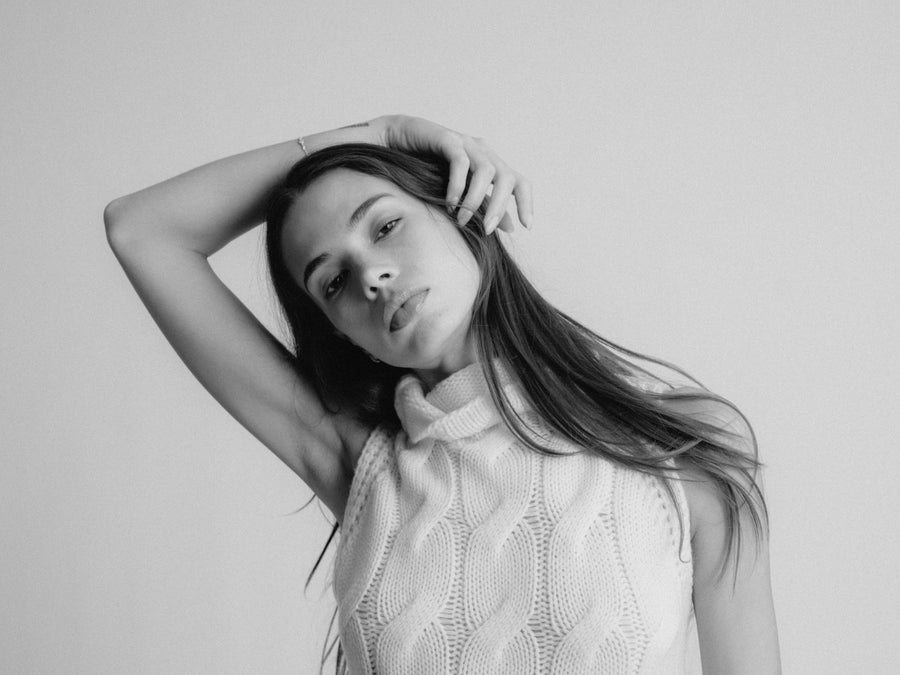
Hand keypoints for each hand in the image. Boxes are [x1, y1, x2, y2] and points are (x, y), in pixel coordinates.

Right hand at [375, 115, 533, 234]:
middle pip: (507, 178)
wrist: (396, 141)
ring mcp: (466, 143)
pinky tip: (449, 202)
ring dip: (475, 200)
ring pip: (486, 171)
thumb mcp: (462, 193)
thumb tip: (511, 228)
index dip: (526, 202)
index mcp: (491, 164)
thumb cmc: (428, 170)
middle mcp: (483, 151)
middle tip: (486, 229)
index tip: (526, 225)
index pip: (519, 181)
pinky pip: (460, 162)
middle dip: (500, 207)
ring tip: (460, 218)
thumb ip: (486, 207)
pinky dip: (458, 185)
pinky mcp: (447, 139)